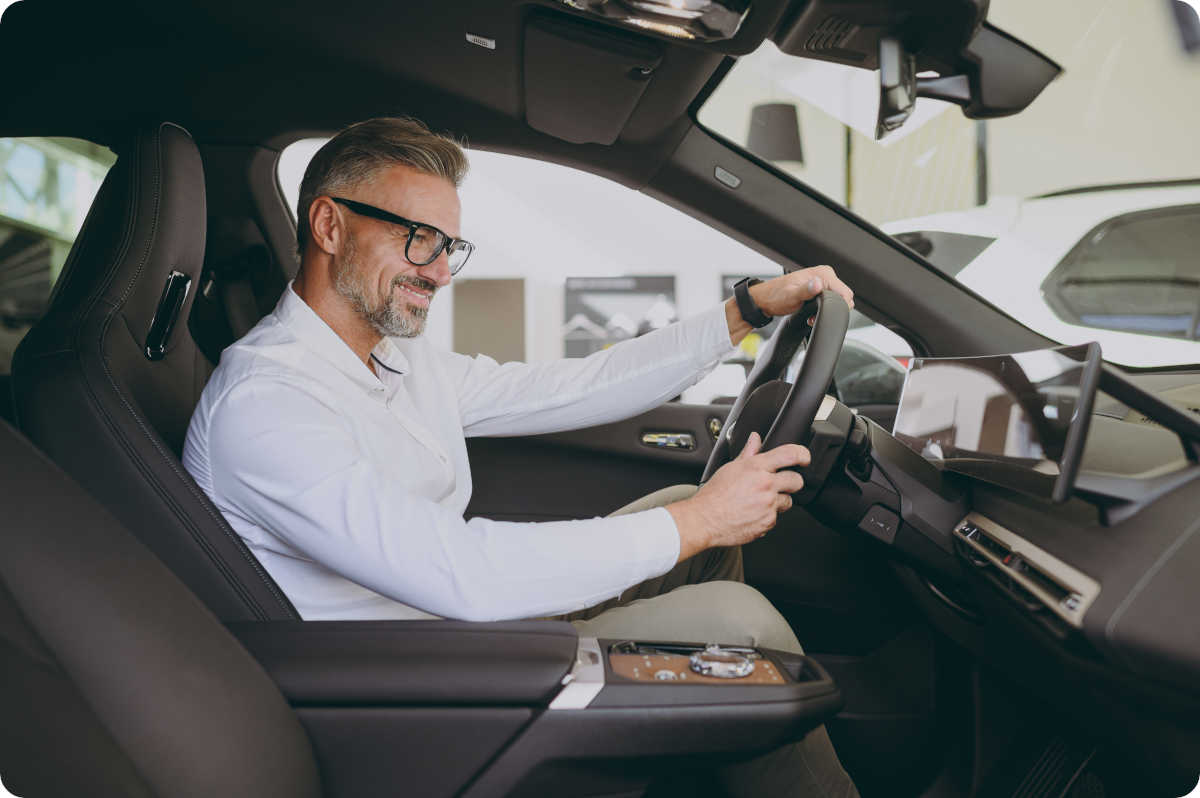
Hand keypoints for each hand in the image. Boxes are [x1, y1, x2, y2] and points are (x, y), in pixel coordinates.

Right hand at [666, 432, 809, 561]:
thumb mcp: (730, 468)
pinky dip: (768, 517)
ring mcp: (768, 505)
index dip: (802, 454)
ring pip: (788, 501)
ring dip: (778, 501)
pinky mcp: (768, 522)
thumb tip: (755, 439)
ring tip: (760, 502)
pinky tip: (753, 513)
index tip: (804, 458)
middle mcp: (765, 485)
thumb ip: (748, 453)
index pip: (789, 454)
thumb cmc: (714, 495)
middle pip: (796, 480)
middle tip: (781, 484)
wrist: (705, 520)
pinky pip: (776, 518)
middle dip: (792, 482)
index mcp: (756, 468)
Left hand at [725, 265, 853, 343]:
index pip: (845, 292)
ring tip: (811, 314)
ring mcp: (822, 283)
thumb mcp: (791, 295)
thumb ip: (806, 290)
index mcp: (822, 273)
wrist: (765, 300)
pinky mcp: (819, 290)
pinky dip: (823, 310)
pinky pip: (830, 302)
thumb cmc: (776, 296)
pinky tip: (811, 314)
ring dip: (827, 311)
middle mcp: (824, 275)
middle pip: (843, 297)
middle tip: (814, 314)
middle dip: (832, 309)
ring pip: (837, 301)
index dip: (838, 306)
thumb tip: (816, 284)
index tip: (823, 312)